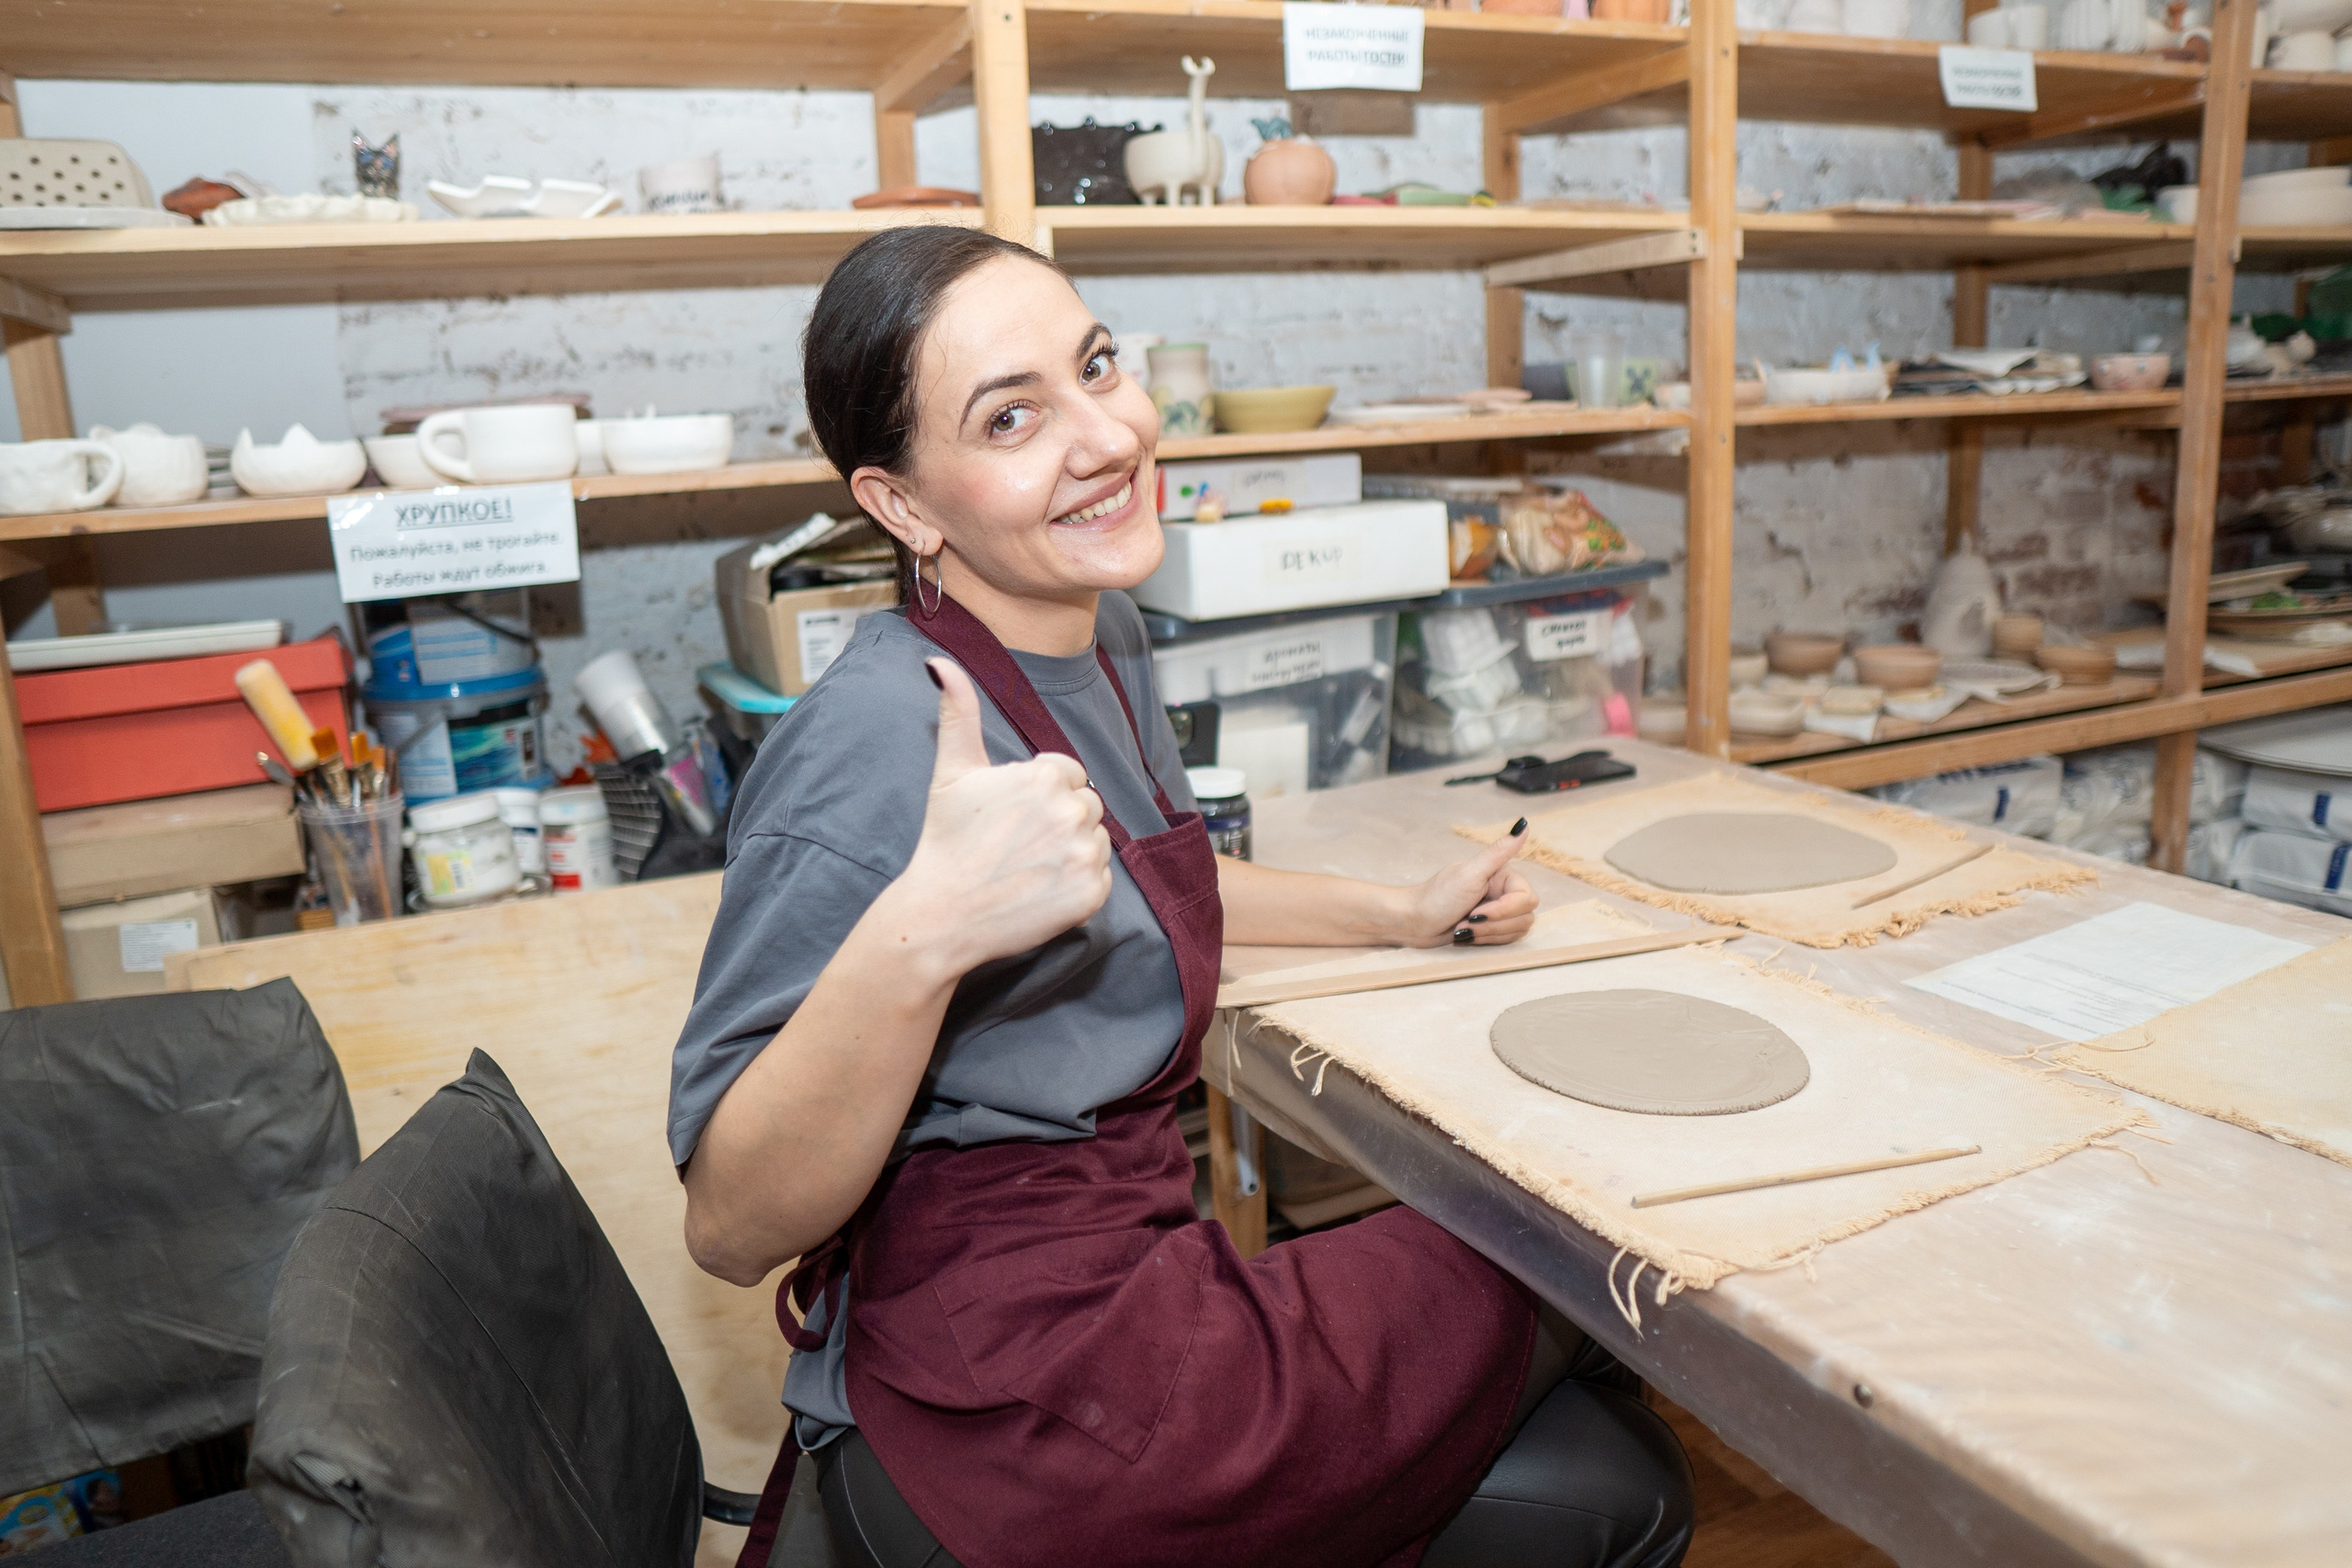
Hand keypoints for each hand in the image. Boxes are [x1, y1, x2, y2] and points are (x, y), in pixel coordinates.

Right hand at [892, 658, 1113, 977]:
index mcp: (1045, 776)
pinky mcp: (1092, 893)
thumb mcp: (951, 771)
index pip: (1068, 774)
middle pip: (1086, 804)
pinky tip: (1043, 888)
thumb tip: (941, 664)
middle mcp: (1071, 811)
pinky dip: (1079, 885)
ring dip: (1072, 850)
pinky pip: (1102, 878)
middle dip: (1060, 819)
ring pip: (1097, 839)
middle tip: (1019, 843)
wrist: (942, 914)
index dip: (1041, 795)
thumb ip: (957, 712)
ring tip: (1030, 865)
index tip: (1013, 816)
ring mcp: (1084, 853)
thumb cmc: (946, 842)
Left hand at [1395, 819, 1536, 947]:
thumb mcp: (1470, 873)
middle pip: (1525, 916)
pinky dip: (1485, 940)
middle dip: (1493, 925)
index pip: (1527, 898)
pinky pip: (1507, 940)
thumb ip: (1499, 852)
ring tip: (1463, 927)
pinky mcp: (1492, 928)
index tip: (1476, 913)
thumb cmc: (1437, 897)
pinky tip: (1466, 934)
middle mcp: (1504, 891)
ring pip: (1517, 930)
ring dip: (1487, 934)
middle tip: (1466, 921)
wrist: (1413, 921)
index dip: (1505, 910)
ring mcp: (1499, 911)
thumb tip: (1523, 824)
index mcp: (1503, 875)